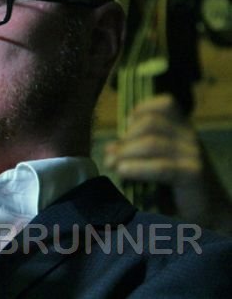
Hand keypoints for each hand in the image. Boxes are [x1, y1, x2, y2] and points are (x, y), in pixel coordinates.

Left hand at [104, 94, 231, 230]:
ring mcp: (193, 154)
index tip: (125, 127)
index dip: (141, 110)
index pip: (166, 104)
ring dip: (126, 153)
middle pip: (151, 123)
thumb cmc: (176, 186)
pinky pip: (161, 167)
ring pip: (152, 143)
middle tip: (110, 155)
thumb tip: (110, 148)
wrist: (209, 214)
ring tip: (112, 165)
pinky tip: (123, 172)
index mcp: (182, 129)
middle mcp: (189, 137)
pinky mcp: (192, 174)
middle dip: (126, 138)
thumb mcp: (156, 161)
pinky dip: (137, 168)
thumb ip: (136, 150)